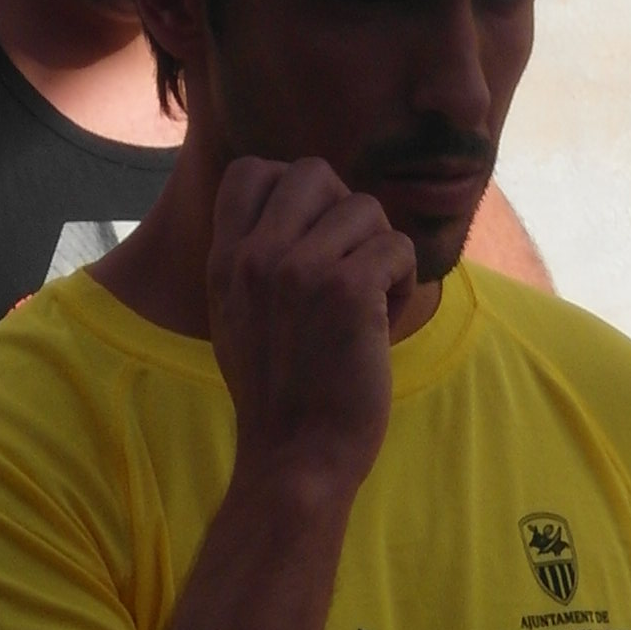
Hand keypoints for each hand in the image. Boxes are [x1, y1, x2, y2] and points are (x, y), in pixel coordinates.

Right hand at [207, 155, 419, 501]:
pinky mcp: (348, 290)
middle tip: (349, 267)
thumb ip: (252, 261)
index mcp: (226, 260)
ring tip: (370, 304)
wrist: (295, 458)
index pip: (253, 171)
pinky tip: (387, 319)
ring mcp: (300, 269)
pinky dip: (404, 282)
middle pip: (315, 174)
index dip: (293, 190)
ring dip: (379, 253)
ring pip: (365, 209)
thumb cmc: (279, 398)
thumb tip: (293, 213)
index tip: (313, 238)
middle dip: (344, 214)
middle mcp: (257, 256)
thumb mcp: (237, 318)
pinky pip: (397, 247)